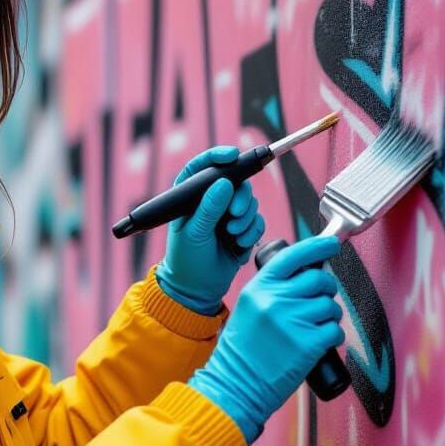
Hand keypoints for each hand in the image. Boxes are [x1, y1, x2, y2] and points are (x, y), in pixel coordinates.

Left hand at [155, 146, 265, 314]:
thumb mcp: (194, 234)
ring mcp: (227, 215)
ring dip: (246, 218)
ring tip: (232, 236)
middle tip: (235, 214)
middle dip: (240, 197)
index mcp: (190, 197)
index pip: (203, 167)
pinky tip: (239, 245)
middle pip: (235, 181)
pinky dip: (252, 231)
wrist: (197, 289)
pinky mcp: (242, 229)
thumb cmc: (186, 260)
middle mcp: (210, 201)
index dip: (217, 157)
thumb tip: (224, 183)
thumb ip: (208, 209)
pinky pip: (258, 220)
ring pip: (249, 201)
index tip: (232, 156)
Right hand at [187, 235, 344, 442]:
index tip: (332, 244)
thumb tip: (307, 278)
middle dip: (326, 289)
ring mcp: (292, 321)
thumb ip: (272, 291)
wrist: (235, 385)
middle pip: (319, 279)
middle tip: (319, 303)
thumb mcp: (249, 309)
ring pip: (331, 305)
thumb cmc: (243, 351)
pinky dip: (332, 337)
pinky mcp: (308, 343)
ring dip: (329, 316)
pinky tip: (317, 345)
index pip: (294, 255)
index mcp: (259, 288)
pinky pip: (336, 330)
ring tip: (313, 329)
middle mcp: (275, 300)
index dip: (318, 246)